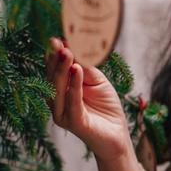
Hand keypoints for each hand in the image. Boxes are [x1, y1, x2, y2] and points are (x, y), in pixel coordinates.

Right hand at [45, 38, 132, 161]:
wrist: (117, 134)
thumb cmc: (106, 107)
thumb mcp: (97, 80)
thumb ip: (85, 66)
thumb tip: (72, 45)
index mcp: (59, 91)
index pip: (53, 70)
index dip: (55, 54)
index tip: (57, 36)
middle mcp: (56, 102)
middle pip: (52, 77)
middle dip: (56, 59)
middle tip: (59, 42)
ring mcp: (62, 114)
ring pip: (58, 88)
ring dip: (63, 69)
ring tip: (67, 52)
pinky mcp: (73, 123)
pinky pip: (72, 101)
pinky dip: (75, 85)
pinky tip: (77, 70)